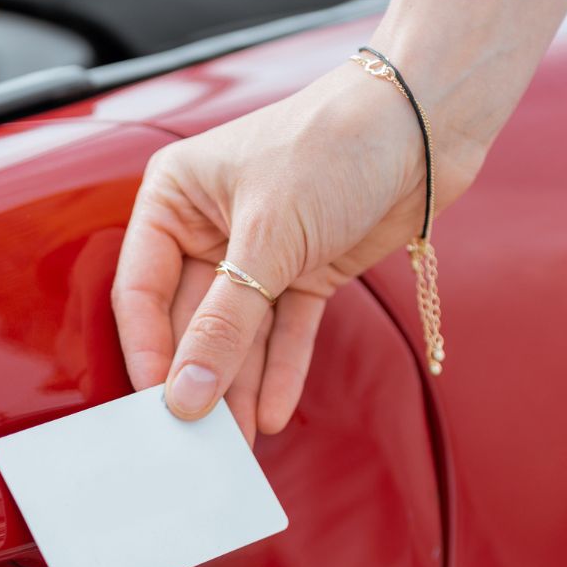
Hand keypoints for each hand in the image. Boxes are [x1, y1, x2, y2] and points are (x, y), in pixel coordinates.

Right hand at [111, 63, 480, 441]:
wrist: (424, 123)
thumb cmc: (332, 144)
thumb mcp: (268, 239)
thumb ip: (225, 323)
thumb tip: (186, 393)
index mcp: (176, 197)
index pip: (142, 289)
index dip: (149, 349)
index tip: (159, 404)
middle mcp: (210, 225)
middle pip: (192, 319)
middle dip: (201, 377)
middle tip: (201, 438)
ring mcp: (260, 251)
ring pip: (240, 333)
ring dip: (241, 386)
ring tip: (239, 443)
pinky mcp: (306, 269)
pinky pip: (285, 331)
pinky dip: (282, 369)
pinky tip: (274, 411)